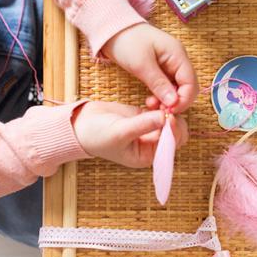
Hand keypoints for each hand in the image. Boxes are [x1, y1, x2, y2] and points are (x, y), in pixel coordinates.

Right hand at [72, 101, 187, 167]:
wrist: (81, 124)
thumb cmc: (96, 135)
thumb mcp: (120, 132)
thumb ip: (143, 125)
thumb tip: (165, 117)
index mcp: (147, 156)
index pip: (171, 146)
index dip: (173, 131)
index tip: (168, 116)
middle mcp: (151, 145)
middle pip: (176, 133)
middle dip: (173, 119)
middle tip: (163, 106)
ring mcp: (149, 130)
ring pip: (170, 120)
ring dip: (167, 110)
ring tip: (154, 103)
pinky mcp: (144, 116)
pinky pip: (161, 111)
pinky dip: (159, 104)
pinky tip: (150, 100)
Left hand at [102, 23, 198, 112]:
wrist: (113, 30)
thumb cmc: (127, 42)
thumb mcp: (141, 65)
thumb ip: (159, 84)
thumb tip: (173, 103)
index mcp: (178, 54)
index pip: (191, 83)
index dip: (183, 100)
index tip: (169, 112)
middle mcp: (178, 60)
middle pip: (188, 87)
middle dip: (176, 102)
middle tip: (159, 111)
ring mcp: (171, 64)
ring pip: (178, 89)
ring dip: (168, 101)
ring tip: (150, 105)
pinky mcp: (162, 70)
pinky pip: (168, 87)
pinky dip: (162, 96)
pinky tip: (150, 100)